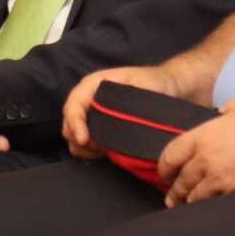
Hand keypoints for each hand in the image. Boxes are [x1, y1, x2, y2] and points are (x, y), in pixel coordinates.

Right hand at [61, 63, 178, 154]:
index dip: (75, 123)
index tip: (84, 139)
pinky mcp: (98, 126)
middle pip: (68, 121)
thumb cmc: (155, 82)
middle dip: (78, 138)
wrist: (166, 86)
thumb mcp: (143, 85)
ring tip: (101, 151)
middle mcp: (88, 97)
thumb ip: (126, 98)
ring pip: (73, 134)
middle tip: (97, 149)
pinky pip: (84, 142)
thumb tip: (114, 116)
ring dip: (82, 146)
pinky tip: (103, 153)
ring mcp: (92, 113)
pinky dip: (88, 150)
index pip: (74, 104)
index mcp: (94, 84)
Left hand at [156, 98, 234, 206]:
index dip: (164, 168)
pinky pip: (217, 206)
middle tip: (173, 199)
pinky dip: (211, 208)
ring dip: (191, 203)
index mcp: (203, 136)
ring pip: (196, 199)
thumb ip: (222, 114)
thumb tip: (220, 117)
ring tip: (189, 207)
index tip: (165, 174)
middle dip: (175, 192)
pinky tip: (212, 209)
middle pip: (180, 183)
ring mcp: (222, 181)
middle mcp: (207, 160)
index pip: (170, 157)